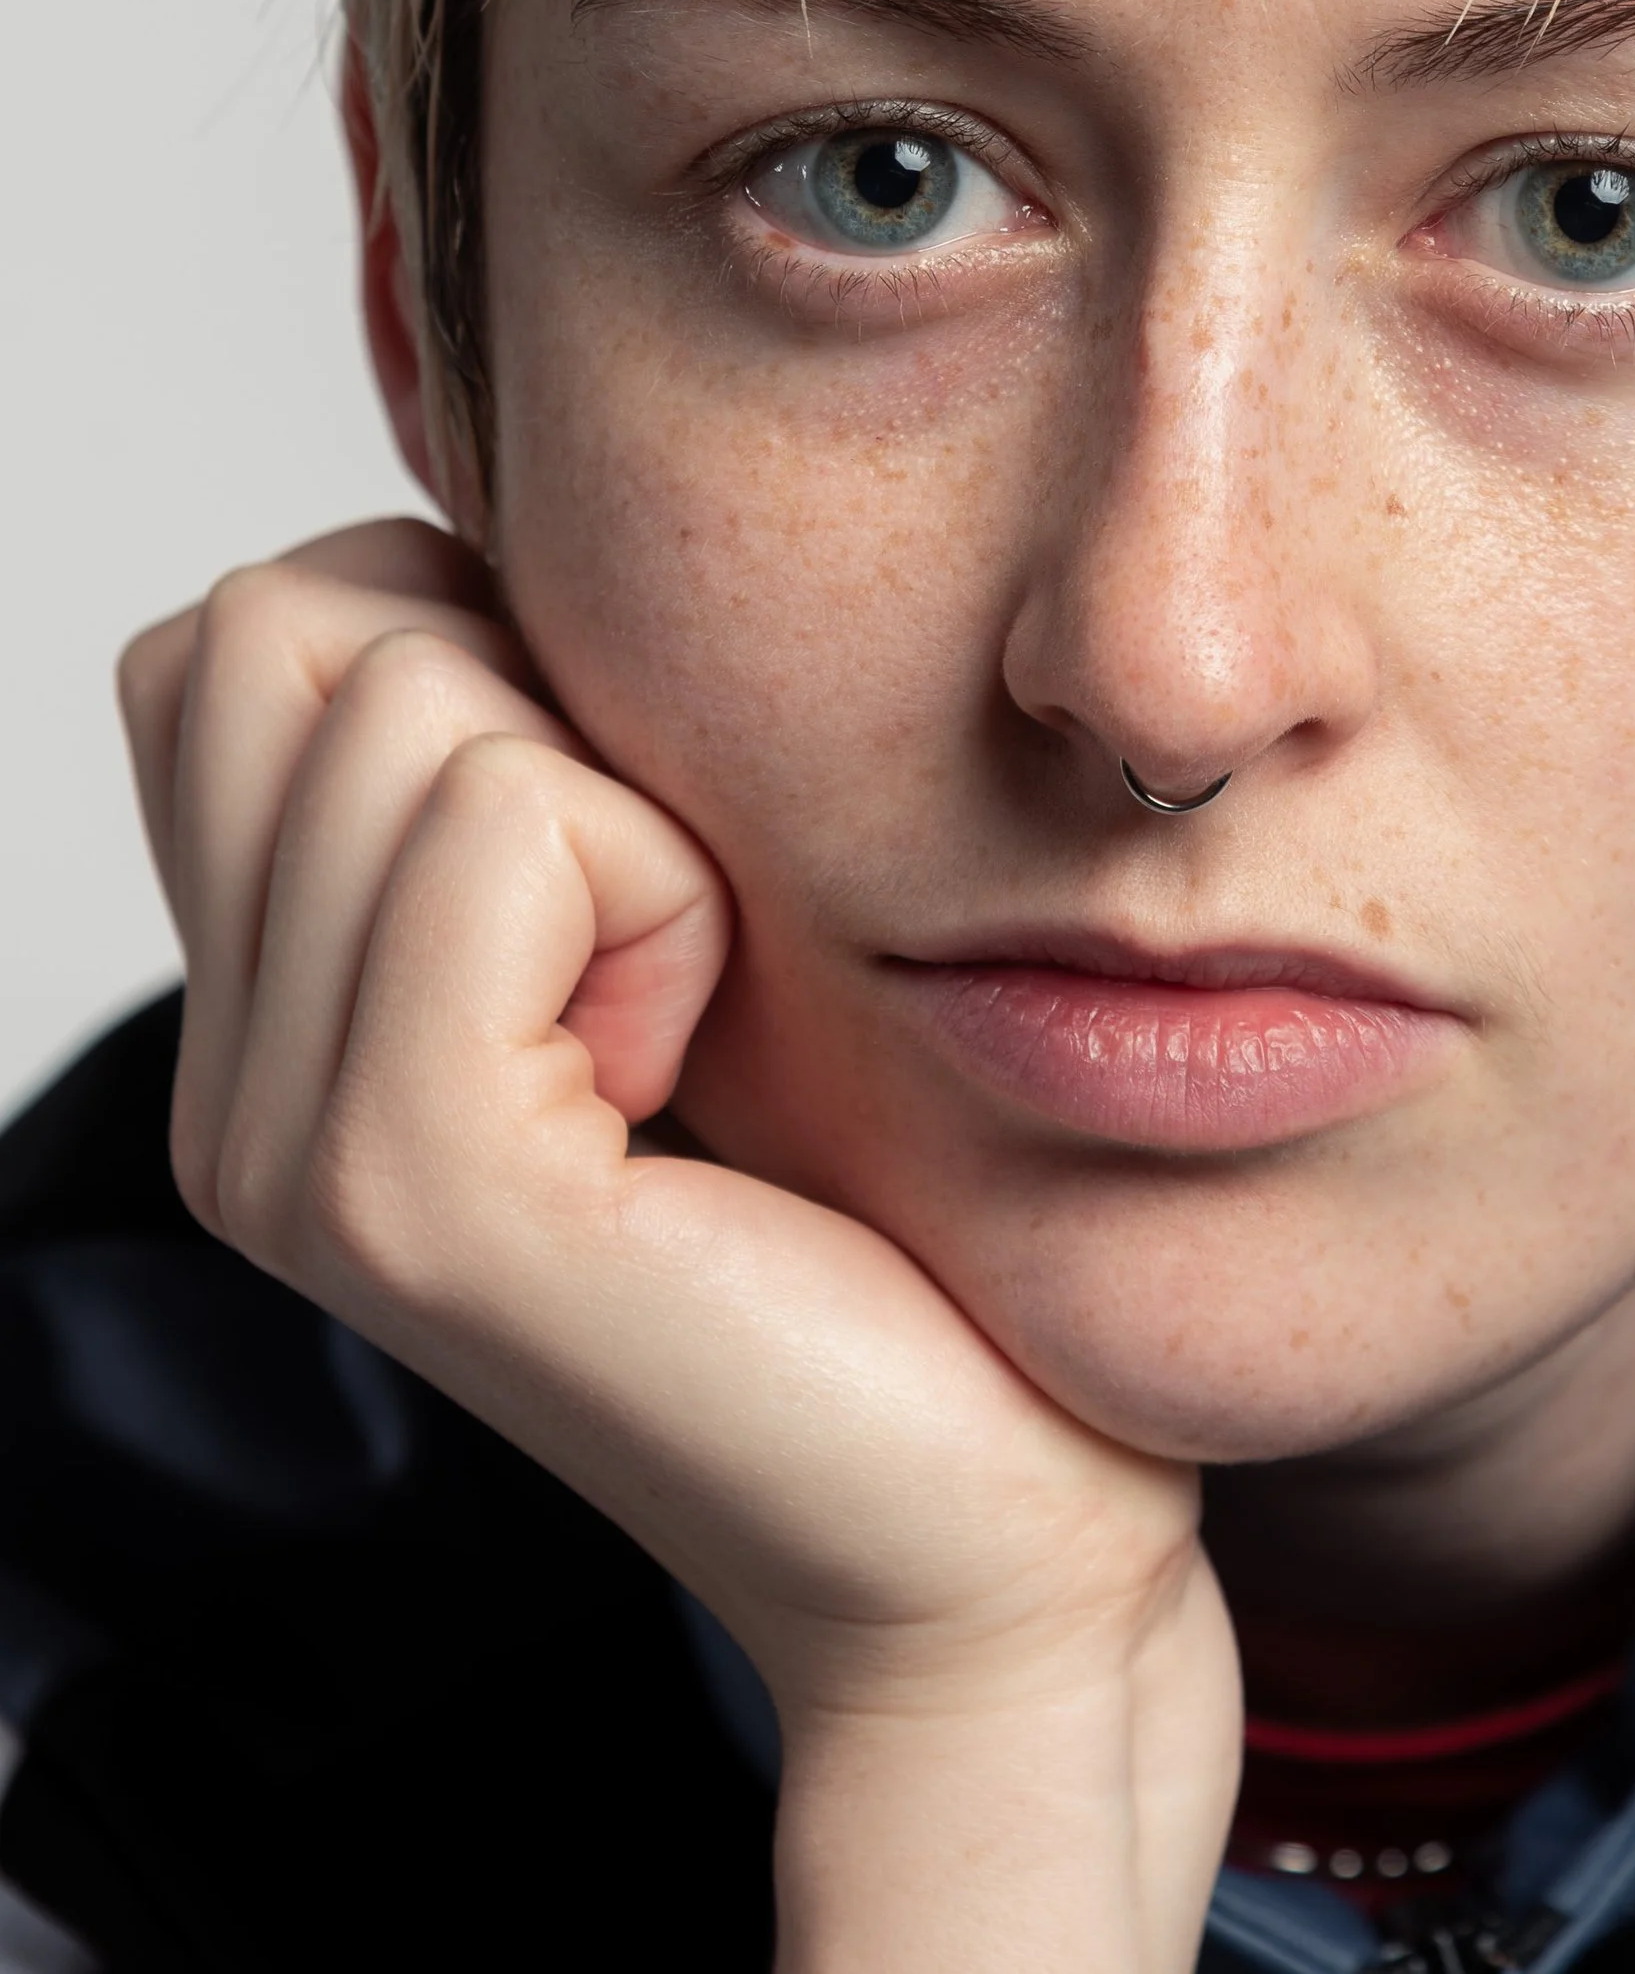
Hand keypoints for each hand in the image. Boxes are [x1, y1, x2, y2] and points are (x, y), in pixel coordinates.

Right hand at [119, 523, 1240, 1973]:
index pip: (240, 635)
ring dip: (616, 797)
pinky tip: (697, 1051)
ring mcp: (292, 1149)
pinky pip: (505, 826)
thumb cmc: (871, 1201)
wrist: (986, 1521)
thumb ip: (528, 756)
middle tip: (650, 915)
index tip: (614, 832)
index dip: (455, 641)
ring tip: (681, 1002)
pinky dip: (659, 884)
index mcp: (270, 1016)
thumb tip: (503, 532)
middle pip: (279, 628)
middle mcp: (229, 1087)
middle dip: (511, 688)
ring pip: (401, 699)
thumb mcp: (667, 915)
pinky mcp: (416, 1187)